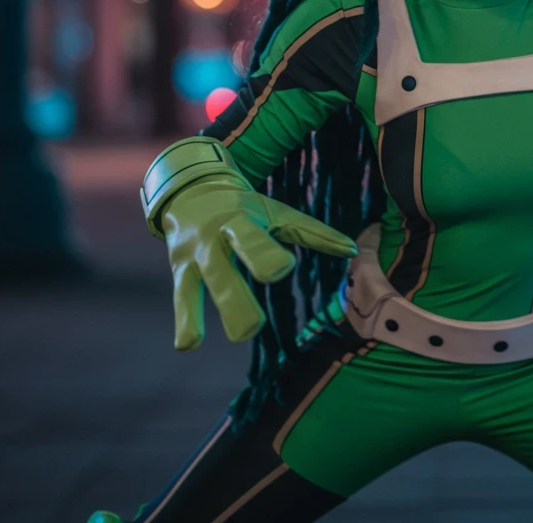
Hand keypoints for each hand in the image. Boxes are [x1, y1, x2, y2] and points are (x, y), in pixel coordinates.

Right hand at [160, 176, 357, 350]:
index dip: (266, 253)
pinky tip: (188, 345)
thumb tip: (352, 249)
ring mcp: (194, 256)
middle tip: (254, 326)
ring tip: (233, 339)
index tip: (283, 269)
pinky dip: (184, 321)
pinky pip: (182, 297)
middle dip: (236, 296)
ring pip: (199, 286)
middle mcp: (214, 238)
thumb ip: (312, 233)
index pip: (254, 238)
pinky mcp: (180, 270)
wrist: (190, 188)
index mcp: (241, 220)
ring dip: (210, 314)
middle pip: (223, 267)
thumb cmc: (244, 207)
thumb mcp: (276, 214)